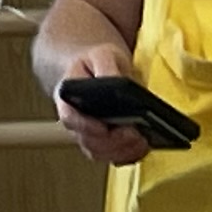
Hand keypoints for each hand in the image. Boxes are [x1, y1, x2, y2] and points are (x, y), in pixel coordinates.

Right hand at [53, 42, 152, 166]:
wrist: (94, 67)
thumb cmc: (95, 62)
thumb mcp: (102, 55)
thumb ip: (107, 69)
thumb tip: (116, 83)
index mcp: (68, 98)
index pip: (70, 118)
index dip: (85, 126)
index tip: (103, 128)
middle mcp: (76, 121)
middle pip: (88, 141)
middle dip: (112, 142)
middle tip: (133, 134)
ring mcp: (89, 134)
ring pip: (101, 153)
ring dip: (122, 152)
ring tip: (142, 141)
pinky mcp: (104, 142)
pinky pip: (113, 156)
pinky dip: (129, 155)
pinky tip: (143, 147)